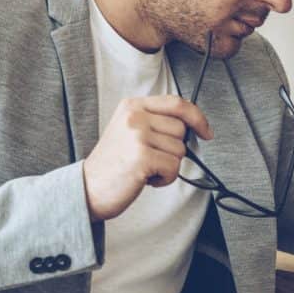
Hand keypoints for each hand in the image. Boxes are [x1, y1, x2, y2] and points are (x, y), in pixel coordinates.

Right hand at [82, 95, 212, 221]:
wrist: (87, 189)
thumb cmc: (113, 164)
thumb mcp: (129, 130)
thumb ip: (155, 121)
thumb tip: (192, 125)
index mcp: (132, 105)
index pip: (177, 103)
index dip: (197, 117)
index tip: (206, 131)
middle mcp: (134, 116)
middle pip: (181, 129)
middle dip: (172, 149)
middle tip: (150, 159)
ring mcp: (137, 135)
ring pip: (180, 150)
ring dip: (167, 166)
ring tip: (144, 169)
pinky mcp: (142, 156)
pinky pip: (174, 167)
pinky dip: (164, 178)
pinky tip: (145, 179)